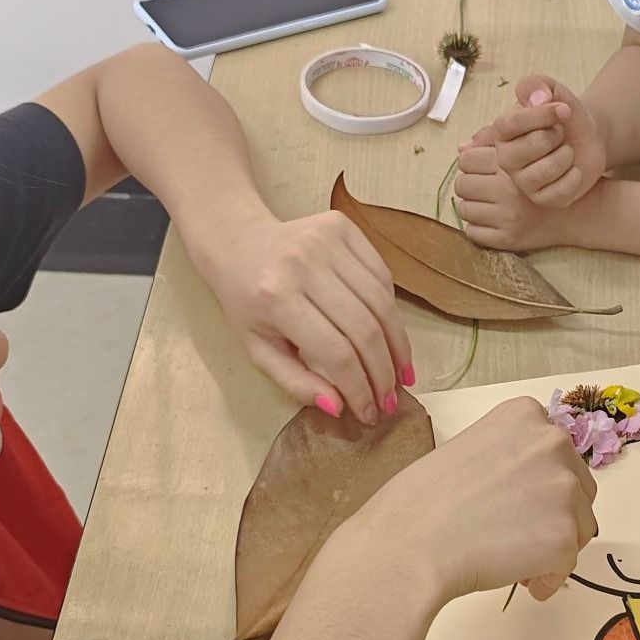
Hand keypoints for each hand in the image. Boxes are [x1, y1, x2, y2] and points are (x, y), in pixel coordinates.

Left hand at [192, 211, 413, 423]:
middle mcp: (303, 264)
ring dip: (397, 345)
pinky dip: (391, 311)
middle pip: (365, 329)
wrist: (238, 243)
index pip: (336, 353)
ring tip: (401, 374)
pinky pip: (382, 276)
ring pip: (382, 302)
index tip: (371, 412)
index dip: (360, 388)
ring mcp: (325, 240)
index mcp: (276, 298)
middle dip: (384, 372)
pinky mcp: (343, 226)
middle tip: (391, 400)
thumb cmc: (247, 303)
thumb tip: (339, 407)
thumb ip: (296, 382)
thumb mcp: (259, 350)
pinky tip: (390, 335)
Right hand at [359, 397, 596, 604]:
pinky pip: (569, 564)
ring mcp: (563, 488)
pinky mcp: (565, 534)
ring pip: (581, 526)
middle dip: (553, 516)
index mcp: (524, 415)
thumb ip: (509, 460)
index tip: (518, 506)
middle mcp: (552, 442)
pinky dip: (548, 578)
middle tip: (516, 538)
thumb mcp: (470, 450)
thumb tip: (531, 497)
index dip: (539, 487)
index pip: (556, 455)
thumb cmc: (422, 502)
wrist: (408, 542)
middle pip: (578, 488)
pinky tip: (521, 581)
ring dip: (552, 546)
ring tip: (513, 561)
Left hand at [452, 130, 581, 251]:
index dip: (472, 162)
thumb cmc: (551, 174)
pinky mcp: (508, 239)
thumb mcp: (530, 148)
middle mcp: (508, 191)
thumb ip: (495, 142)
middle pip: (462, 185)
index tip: (481, 166)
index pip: (467, 160)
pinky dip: (478, 227)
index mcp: (511, 165)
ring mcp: (508, 217)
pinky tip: (491, 220)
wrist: (577, 210)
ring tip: (487, 203)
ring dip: (473, 205)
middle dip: (471, 184)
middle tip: (483, 186)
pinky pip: (473, 232)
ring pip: (465, 209)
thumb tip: (460, 148)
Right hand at [459, 75, 609, 209]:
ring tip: (566, 151)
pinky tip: (573, 169)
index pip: (509, 124)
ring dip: (566, 156)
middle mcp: (506, 159)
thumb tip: (537, 98)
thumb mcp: (551, 90)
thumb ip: (537, 85)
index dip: (540, 116)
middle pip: (529, 148)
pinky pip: (559, 192)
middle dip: (555, 136)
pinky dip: (574, 177)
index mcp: (501, 132)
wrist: (587, 136)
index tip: (563, 108)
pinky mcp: (542, 199)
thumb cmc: (563, 114)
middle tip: (560, 133)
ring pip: (545, 171)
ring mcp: (523, 183)